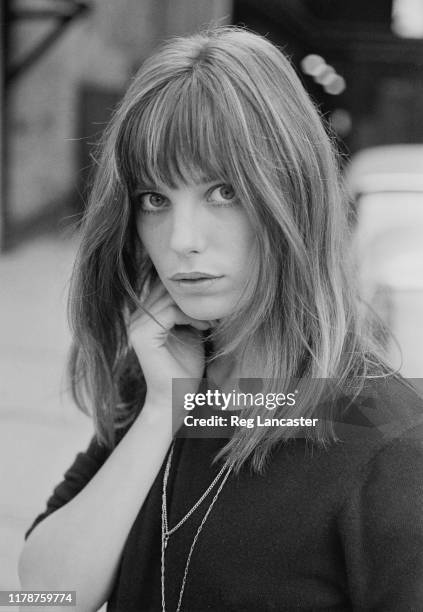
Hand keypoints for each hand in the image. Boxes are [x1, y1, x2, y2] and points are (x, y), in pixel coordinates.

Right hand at [128, 280, 211, 422]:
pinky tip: (204, 328)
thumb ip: (187, 310)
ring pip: (169, 298)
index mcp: (144, 315)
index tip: (213, 309)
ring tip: (211, 323)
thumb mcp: (189, 331)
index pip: (166, 286)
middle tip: (215, 313)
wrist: (177, 399)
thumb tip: (203, 286)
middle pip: (166, 288)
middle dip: (194, 298)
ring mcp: (136, 326)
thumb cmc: (186, 368)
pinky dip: (191, 316)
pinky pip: (169, 312)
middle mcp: (136, 317)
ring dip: (195, 308)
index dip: (191, 293)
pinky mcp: (142, 335)